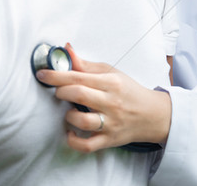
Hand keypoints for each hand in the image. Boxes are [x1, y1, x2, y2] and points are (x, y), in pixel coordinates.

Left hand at [35, 44, 171, 152]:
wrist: (153, 114)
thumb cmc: (129, 91)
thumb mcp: (112, 73)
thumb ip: (86, 65)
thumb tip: (66, 50)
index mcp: (112, 83)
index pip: (79, 77)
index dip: (57, 75)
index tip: (43, 74)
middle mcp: (112, 102)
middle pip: (79, 95)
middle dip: (61, 92)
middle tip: (59, 92)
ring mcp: (111, 123)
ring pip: (82, 121)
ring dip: (68, 116)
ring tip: (69, 112)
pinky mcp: (109, 140)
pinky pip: (87, 145)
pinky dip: (74, 141)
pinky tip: (70, 132)